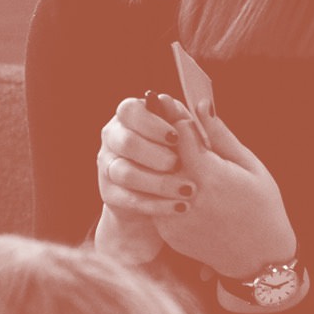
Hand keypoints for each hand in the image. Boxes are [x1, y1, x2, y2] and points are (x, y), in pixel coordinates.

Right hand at [92, 95, 189, 266]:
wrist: (166, 196)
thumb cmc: (184, 156)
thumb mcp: (192, 139)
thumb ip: (197, 124)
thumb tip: (205, 107)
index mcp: (131, 117)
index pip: (129, 110)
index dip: (151, 124)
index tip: (176, 138)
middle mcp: (114, 138)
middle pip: (126, 142)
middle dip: (155, 155)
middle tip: (179, 165)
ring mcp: (108, 165)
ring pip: (126, 173)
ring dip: (159, 182)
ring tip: (188, 190)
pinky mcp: (110, 193)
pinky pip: (129, 199)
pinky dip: (156, 204)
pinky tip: (179, 207)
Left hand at [152, 101, 299, 279]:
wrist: (258, 256)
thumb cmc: (261, 205)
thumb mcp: (250, 166)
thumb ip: (220, 136)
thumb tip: (202, 104)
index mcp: (210, 176)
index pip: (178, 136)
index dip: (172, 117)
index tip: (166, 103)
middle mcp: (187, 197)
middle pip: (159, 156)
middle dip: (158, 139)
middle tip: (158, 124)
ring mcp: (174, 217)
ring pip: (152, 181)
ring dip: (155, 166)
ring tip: (164, 155)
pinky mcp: (167, 233)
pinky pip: (154, 203)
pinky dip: (159, 191)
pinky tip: (170, 183)